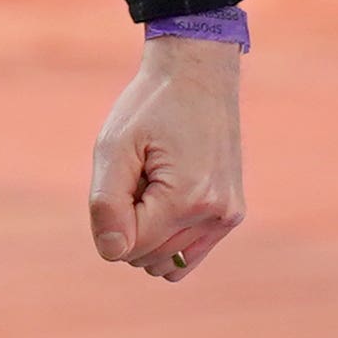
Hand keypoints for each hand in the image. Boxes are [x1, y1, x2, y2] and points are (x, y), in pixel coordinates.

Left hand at [87, 35, 244, 281]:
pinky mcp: (231, 215)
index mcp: (187, 199)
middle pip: (145, 257)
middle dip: (130, 224)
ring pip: (165, 262)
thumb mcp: (113, 147)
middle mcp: (215, 215)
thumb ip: (106, 204)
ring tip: (156, 185)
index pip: (127, 247)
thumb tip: (113, 253)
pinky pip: (188, 255)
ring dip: (149, 232)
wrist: (199, 76)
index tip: (125, 176)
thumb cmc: (150, 108)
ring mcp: (227, 218)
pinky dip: (168, 240)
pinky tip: (167, 203)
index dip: (111, 217)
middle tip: (141, 176)